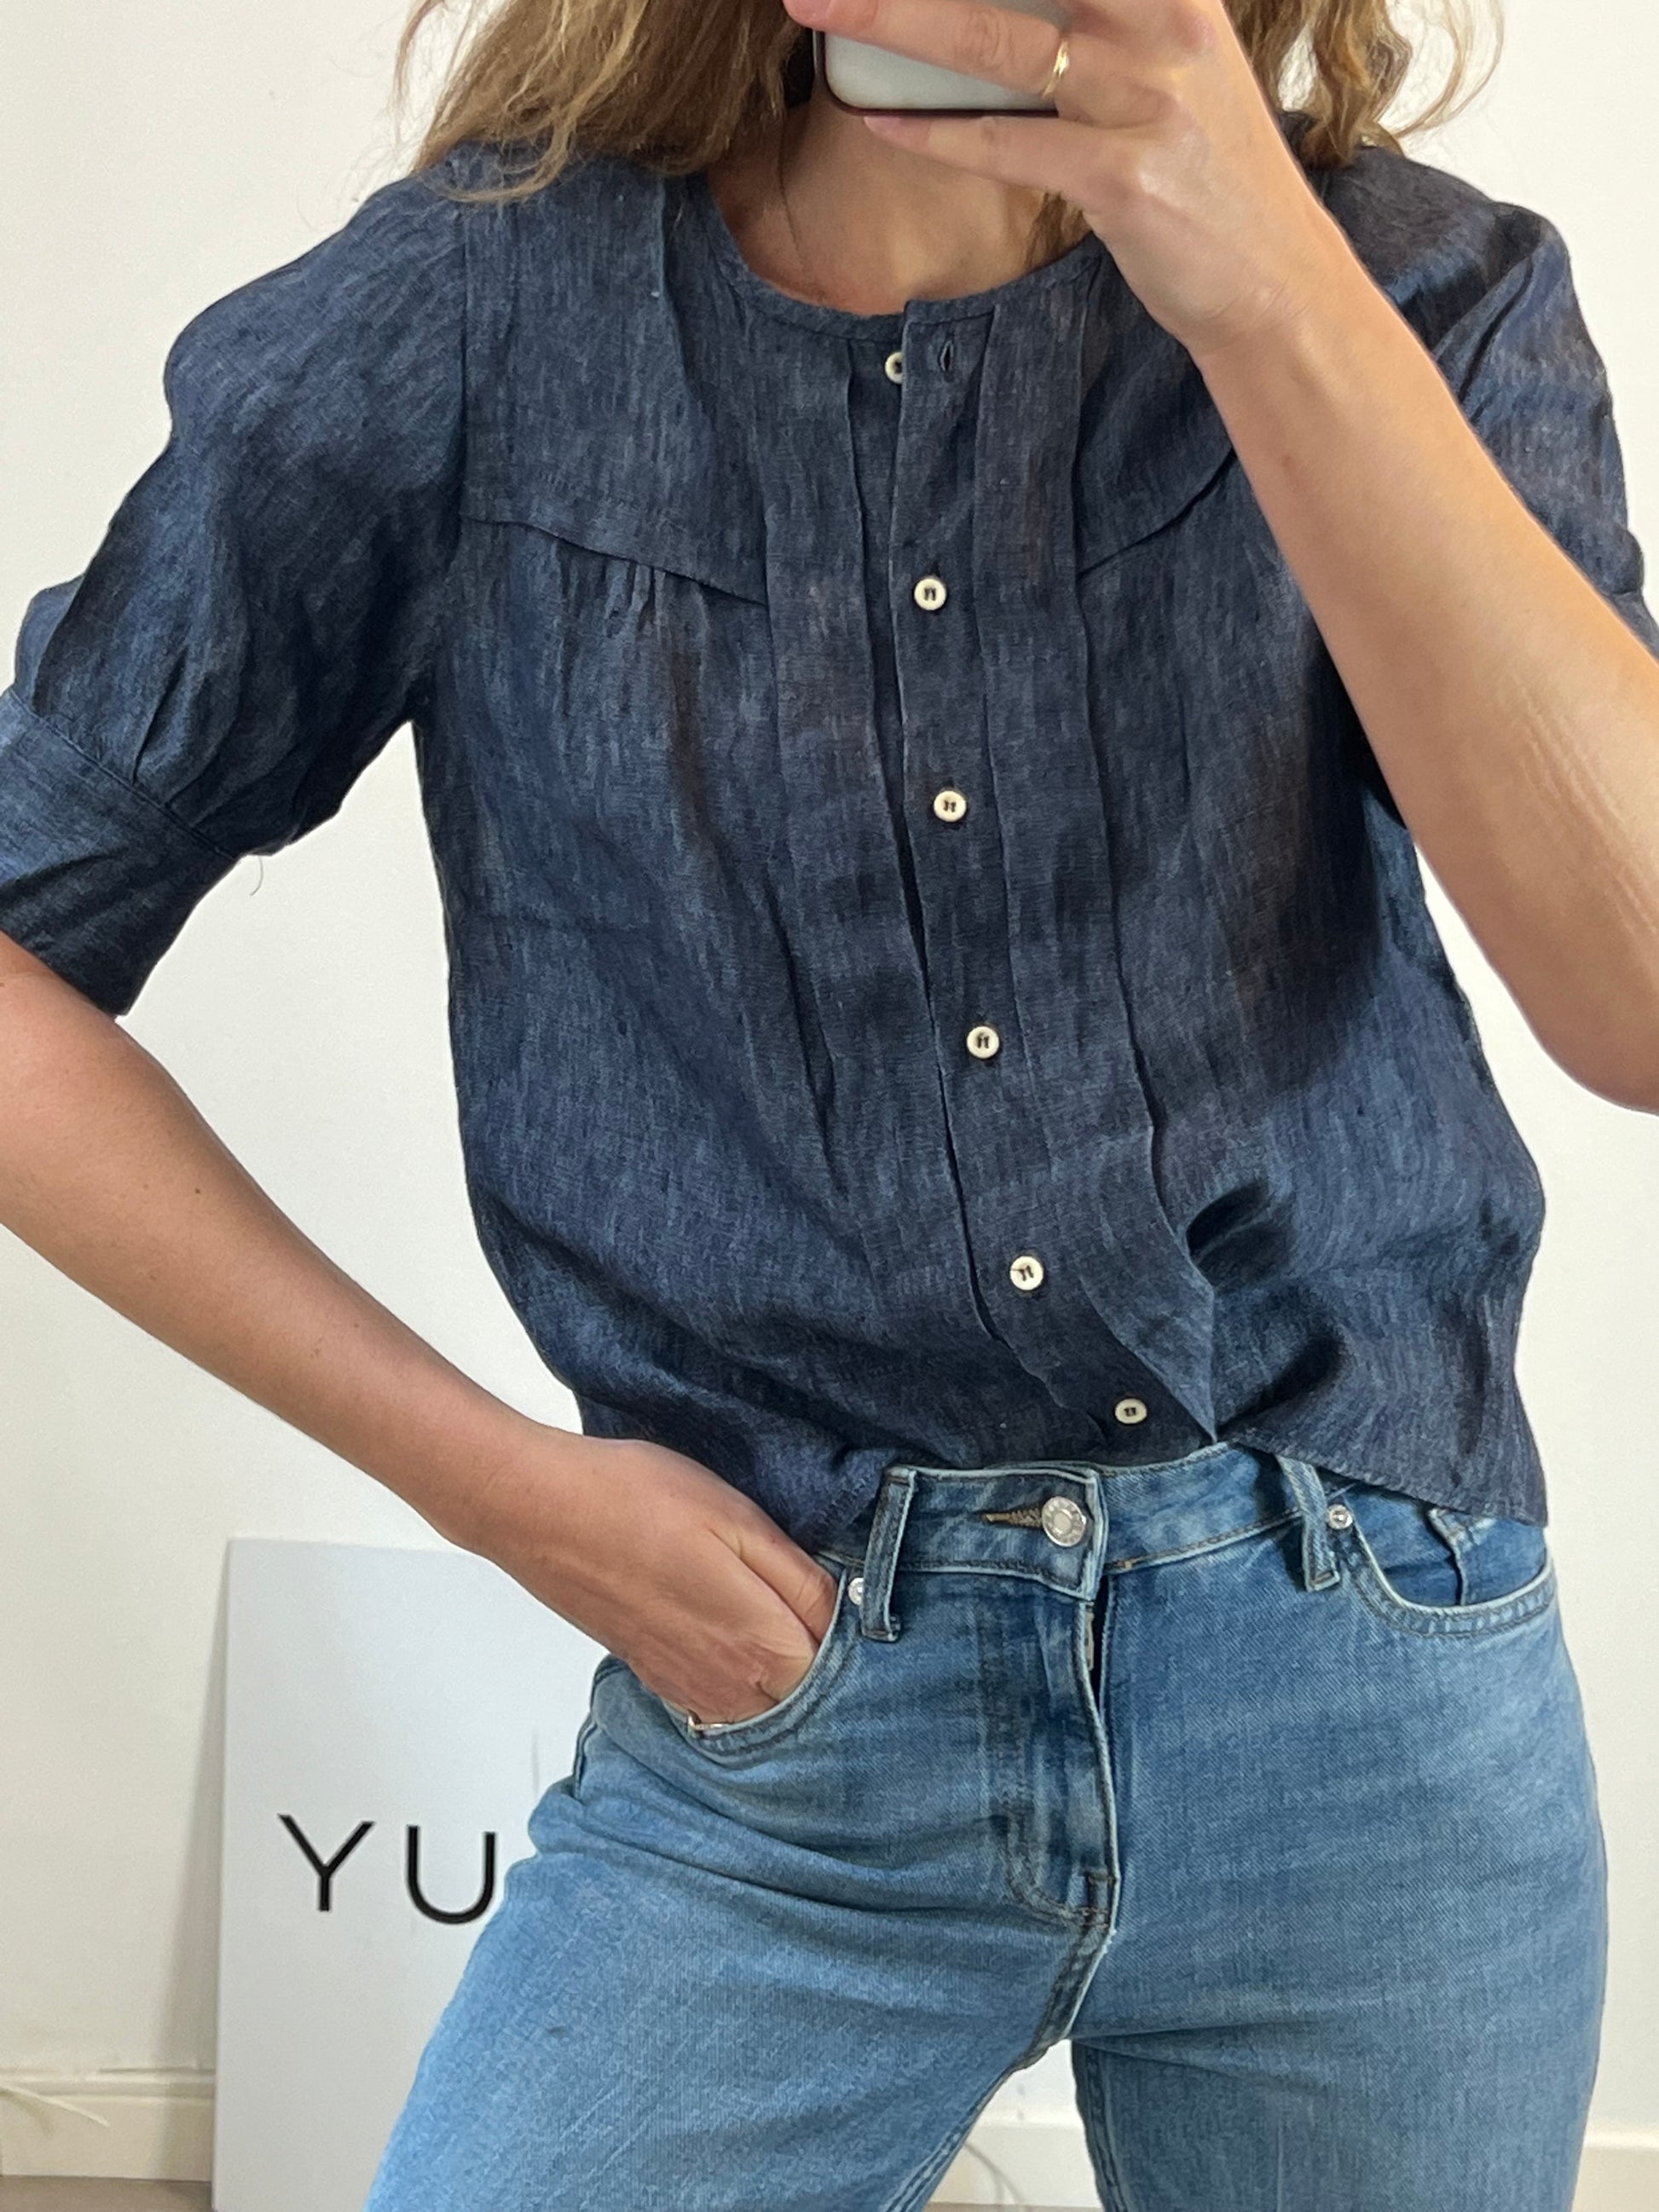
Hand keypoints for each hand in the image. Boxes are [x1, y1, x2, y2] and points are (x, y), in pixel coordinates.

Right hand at [458, 1424, 841, 1724]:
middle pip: (805, 1701)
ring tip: (793, 1629)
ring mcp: (686, 1686)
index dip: (860, 1643)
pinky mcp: (655, 1675)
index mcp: (760, 1644)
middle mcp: (726, 1684)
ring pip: (762, 1710)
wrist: (540, 1510)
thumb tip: (848, 1612)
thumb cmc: (636, 1500)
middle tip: (837, 1620)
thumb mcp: (740, 1518)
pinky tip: (742, 1644)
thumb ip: (800, 1578)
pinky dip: (743, 1686)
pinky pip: (719, 1704)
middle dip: (831, 1670)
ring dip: (787, 1681)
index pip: (841, 1673)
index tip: (870, 1613)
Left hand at [782, 0, 1352, 362]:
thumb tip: (1010, 9)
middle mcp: (1163, 25)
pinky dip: (934, 133)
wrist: (1275, 282)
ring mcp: (1144, 101)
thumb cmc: (1210, 175)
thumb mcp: (1174, 66)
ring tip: (818, 7)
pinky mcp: (1124, 180)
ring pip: (993, 43)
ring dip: (891, 19)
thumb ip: (1110, 18)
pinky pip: (1005, 146)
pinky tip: (878, 123)